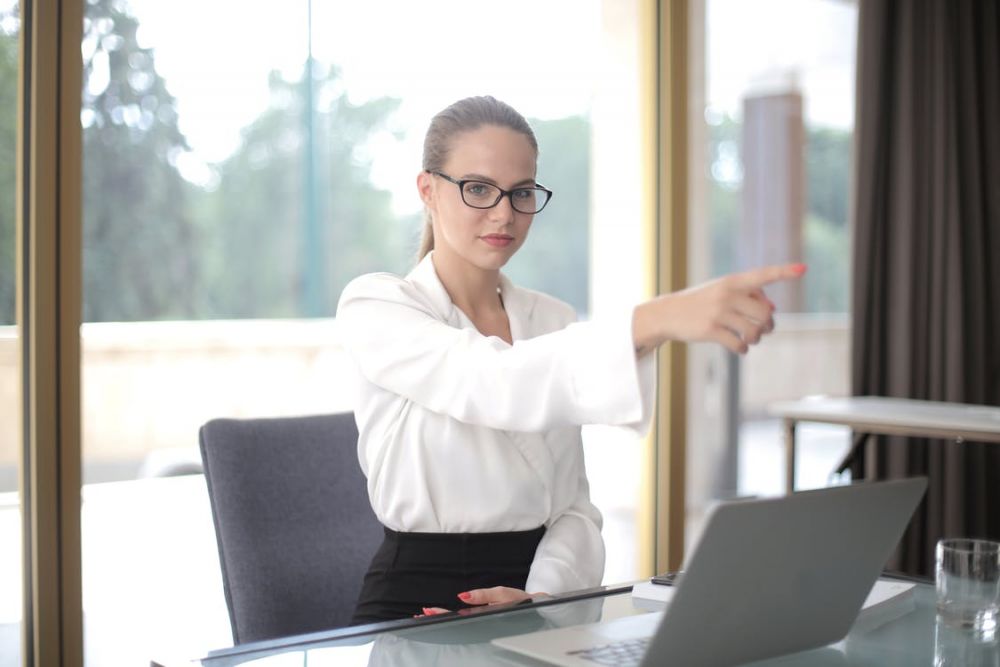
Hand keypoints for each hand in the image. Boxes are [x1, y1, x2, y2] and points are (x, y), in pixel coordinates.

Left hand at [413, 586, 544, 617]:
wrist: (541, 608)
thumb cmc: (523, 603)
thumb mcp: (504, 594)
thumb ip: (484, 596)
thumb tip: (463, 596)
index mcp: (484, 615)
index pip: (458, 616)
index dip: (441, 615)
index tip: (427, 612)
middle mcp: (482, 620)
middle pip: (456, 621)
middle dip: (438, 618)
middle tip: (421, 615)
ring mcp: (484, 620)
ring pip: (461, 621)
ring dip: (444, 618)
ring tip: (428, 615)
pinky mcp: (488, 619)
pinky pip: (468, 619)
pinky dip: (455, 617)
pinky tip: (448, 616)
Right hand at [632, 263, 805, 354]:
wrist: (668, 313)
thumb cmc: (701, 302)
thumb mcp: (722, 292)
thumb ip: (748, 296)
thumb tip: (773, 309)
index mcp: (732, 281)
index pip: (763, 275)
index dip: (784, 272)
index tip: (803, 269)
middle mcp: (727, 294)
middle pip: (765, 314)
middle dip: (768, 326)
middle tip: (763, 330)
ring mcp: (718, 312)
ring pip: (754, 331)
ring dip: (756, 339)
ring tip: (750, 339)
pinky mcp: (710, 330)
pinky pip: (739, 344)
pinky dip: (743, 349)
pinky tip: (739, 348)